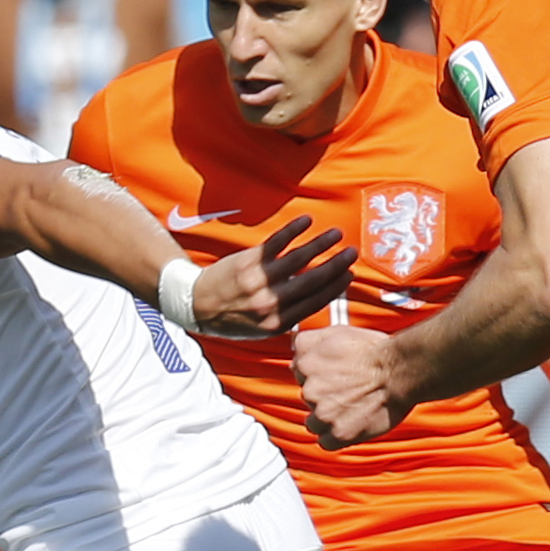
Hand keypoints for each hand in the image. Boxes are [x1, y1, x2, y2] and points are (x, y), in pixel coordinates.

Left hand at [191, 214, 356, 338]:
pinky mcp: (248, 261)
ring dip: (320, 245)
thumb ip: (289, 317)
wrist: (198, 306)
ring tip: (336, 235)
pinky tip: (306, 222)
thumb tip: (318, 301)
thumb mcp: (263, 329)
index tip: (349, 275)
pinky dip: (293, 231)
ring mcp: (259, 280)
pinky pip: (276, 243)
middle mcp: (271, 302)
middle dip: (335, 265)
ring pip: (297, 260)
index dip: (335, 287)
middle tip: (351, 253)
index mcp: (278, 322)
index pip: (315, 301)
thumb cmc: (234, 319)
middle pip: (311, 281)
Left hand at [294, 323, 405, 447]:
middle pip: (308, 399)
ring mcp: (323, 414)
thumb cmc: (375, 351)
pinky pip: (326, 442)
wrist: (400, 371)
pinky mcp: (338, 434)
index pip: (300, 374)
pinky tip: (352, 423)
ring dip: (328, 419)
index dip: (319, 374)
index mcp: (306, 364)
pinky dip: (337, 437)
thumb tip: (292, 344)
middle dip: (325, 396)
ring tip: (351, 408)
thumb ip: (309, 339)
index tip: (335, 375)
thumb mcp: (337, 331)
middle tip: (349, 390)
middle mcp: (309, 390)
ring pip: (314, 423)